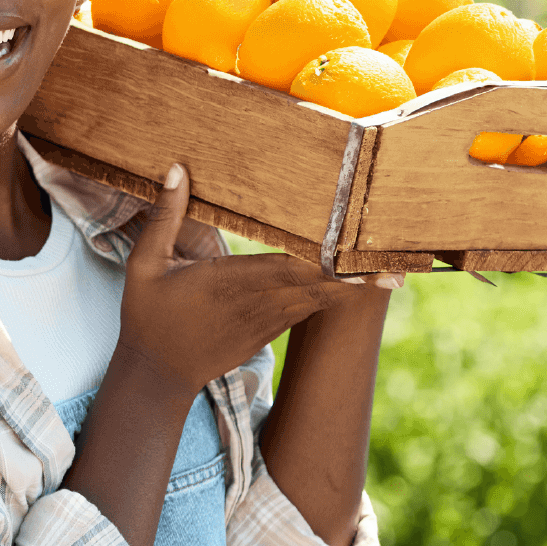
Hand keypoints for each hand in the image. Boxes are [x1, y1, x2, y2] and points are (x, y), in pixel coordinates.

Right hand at [115, 164, 369, 399]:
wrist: (158, 376)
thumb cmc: (149, 316)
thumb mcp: (145, 265)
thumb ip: (164, 217)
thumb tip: (176, 169)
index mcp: (231, 282)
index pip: (291, 268)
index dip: (330, 262)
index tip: (362, 252)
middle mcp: (258, 303)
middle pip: (320, 285)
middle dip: (359, 275)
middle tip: (401, 264)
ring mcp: (268, 320)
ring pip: (321, 299)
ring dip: (354, 285)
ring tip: (393, 269)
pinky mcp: (271, 330)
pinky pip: (310, 309)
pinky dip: (335, 295)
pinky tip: (358, 282)